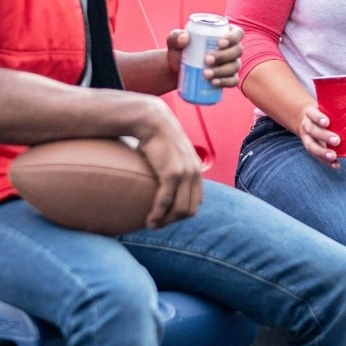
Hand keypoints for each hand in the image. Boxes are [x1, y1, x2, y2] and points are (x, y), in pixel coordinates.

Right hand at [134, 100, 203, 227]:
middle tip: (157, 224)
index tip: (165, 216)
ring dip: (165, 222)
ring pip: (180, 210)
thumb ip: (173, 166)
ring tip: (152, 224)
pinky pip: (166, 201)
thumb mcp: (172, 153)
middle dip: (173, 222)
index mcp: (196, 170)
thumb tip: (162, 179)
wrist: (153, 120)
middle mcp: (194, 173)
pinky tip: (149, 220)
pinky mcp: (172, 173)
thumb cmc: (157, 136)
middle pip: (190, 210)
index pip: (196, 201)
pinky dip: (158, 214)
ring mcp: (185, 173)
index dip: (181, 213)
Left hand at [165, 23, 243, 89]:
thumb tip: (184, 38)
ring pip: (234, 66)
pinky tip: (214, 83)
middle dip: (224, 56)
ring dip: (222, 71)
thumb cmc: (179, 50)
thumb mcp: (175, 41)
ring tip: (206, 74)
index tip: (219, 43)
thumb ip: (176, 36)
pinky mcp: (228, 78)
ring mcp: (232, 64)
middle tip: (207, 60)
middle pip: (237, 50)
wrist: (177, 69)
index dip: (233, 38)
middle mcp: (232, 48)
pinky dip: (225, 82)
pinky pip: (233, 81)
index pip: (237, 33)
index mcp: (224, 34)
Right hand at [298, 101, 342, 168]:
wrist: (308, 120)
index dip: (318, 118)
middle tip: (336, 141)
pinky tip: (335, 165)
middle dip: (324, 136)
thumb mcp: (330, 112)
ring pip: (311, 145)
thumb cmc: (325, 115)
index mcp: (312, 113)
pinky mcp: (311, 148)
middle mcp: (307, 125)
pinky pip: (316, 156)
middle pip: (312, 130)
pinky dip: (326, 162)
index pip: (312, 114)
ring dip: (322, 152)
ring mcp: (307, 138)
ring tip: (333, 156)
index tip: (327, 122)